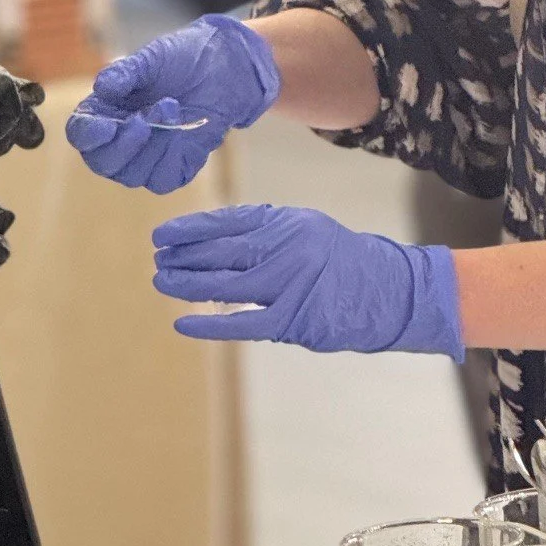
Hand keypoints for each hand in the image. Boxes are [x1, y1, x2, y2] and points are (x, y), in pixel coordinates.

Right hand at [66, 14, 278, 191]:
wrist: (224, 67)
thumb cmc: (181, 59)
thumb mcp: (152, 59)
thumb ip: (126, 73)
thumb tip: (102, 86)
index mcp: (103, 113)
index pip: (81, 134)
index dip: (88, 136)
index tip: (105, 127)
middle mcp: (119, 140)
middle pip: (104, 163)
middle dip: (123, 145)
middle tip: (143, 121)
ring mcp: (145, 158)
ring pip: (133, 175)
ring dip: (153, 145)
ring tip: (171, 108)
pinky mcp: (173, 169)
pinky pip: (163, 179)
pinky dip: (171, 156)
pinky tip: (183, 131)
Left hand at [151, 203, 464, 358]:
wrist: (388, 290)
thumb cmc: (340, 259)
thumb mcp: (304, 229)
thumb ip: (263, 231)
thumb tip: (212, 242)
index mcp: (284, 221)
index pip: (226, 221)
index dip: (190, 229)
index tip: (162, 235)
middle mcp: (284, 247)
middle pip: (219, 251)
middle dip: (183, 255)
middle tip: (157, 258)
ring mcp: (288, 283)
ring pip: (224, 284)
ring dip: (187, 284)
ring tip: (162, 281)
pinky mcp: (292, 319)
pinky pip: (241, 322)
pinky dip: (209, 324)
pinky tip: (182, 322)